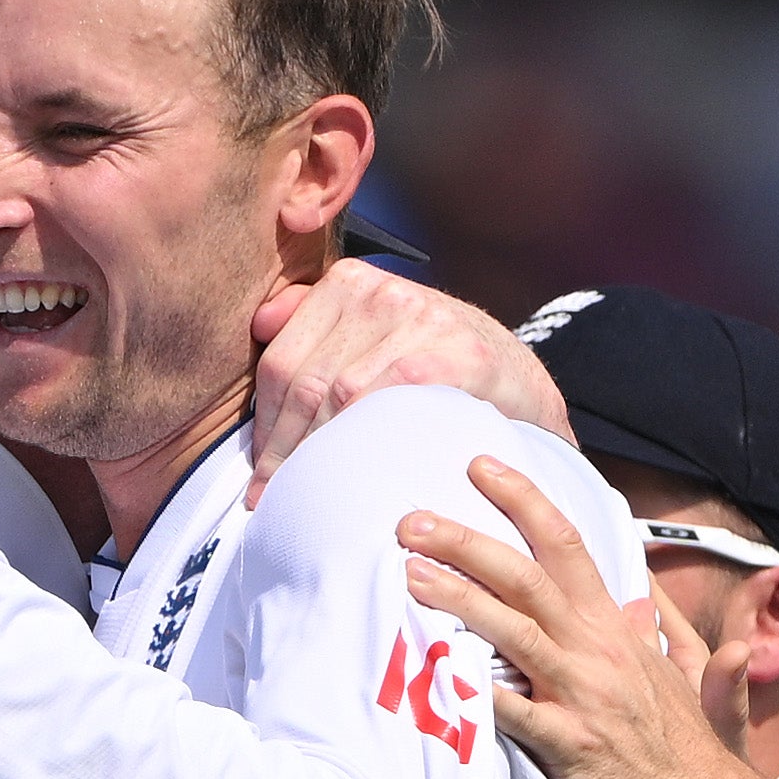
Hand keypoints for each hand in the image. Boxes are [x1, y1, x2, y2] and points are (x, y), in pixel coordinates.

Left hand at [243, 264, 569, 503]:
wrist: (518, 380)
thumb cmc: (435, 365)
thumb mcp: (375, 332)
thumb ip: (317, 321)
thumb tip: (260, 323)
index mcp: (350, 282)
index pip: (282, 361)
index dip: (264, 424)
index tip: (261, 469)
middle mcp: (381, 292)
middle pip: (306, 382)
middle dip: (283, 449)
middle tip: (270, 496)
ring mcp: (420, 320)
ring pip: (339, 396)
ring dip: (315, 455)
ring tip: (303, 496)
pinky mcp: (454, 356)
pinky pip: (385, 403)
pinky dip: (361, 445)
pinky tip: (354, 478)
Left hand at [399, 460, 778, 778]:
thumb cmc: (695, 759)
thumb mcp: (691, 685)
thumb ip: (664, 638)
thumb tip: (643, 601)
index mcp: (617, 632)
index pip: (568, 546)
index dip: (524, 501)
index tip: (480, 469)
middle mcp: (599, 652)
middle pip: (528, 576)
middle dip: (467, 540)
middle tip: (410, 520)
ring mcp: (586, 696)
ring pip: (515, 630)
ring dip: (460, 599)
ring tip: (410, 575)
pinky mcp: (573, 746)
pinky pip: (516, 713)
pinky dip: (477, 692)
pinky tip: (436, 676)